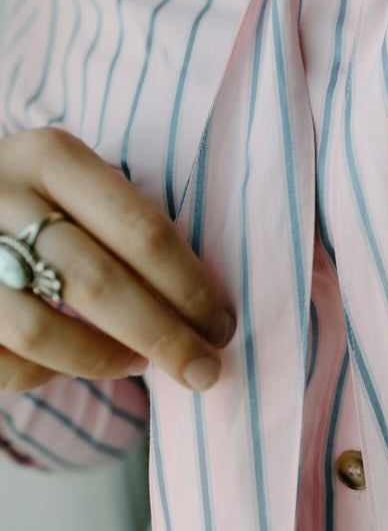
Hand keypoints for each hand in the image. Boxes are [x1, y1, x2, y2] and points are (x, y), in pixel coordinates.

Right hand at [0, 128, 233, 392]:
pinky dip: (46, 374)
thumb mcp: (70, 185)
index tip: (222, 324)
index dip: (190, 286)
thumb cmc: (31, 201)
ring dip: (105, 360)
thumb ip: (124, 227)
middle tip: (205, 371)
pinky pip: (5, 361)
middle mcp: (0, 195)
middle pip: (100, 283)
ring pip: (44, 332)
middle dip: (164, 337)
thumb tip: (202, 309)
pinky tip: (71, 364)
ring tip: (139, 363)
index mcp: (49, 157)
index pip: (140, 230)